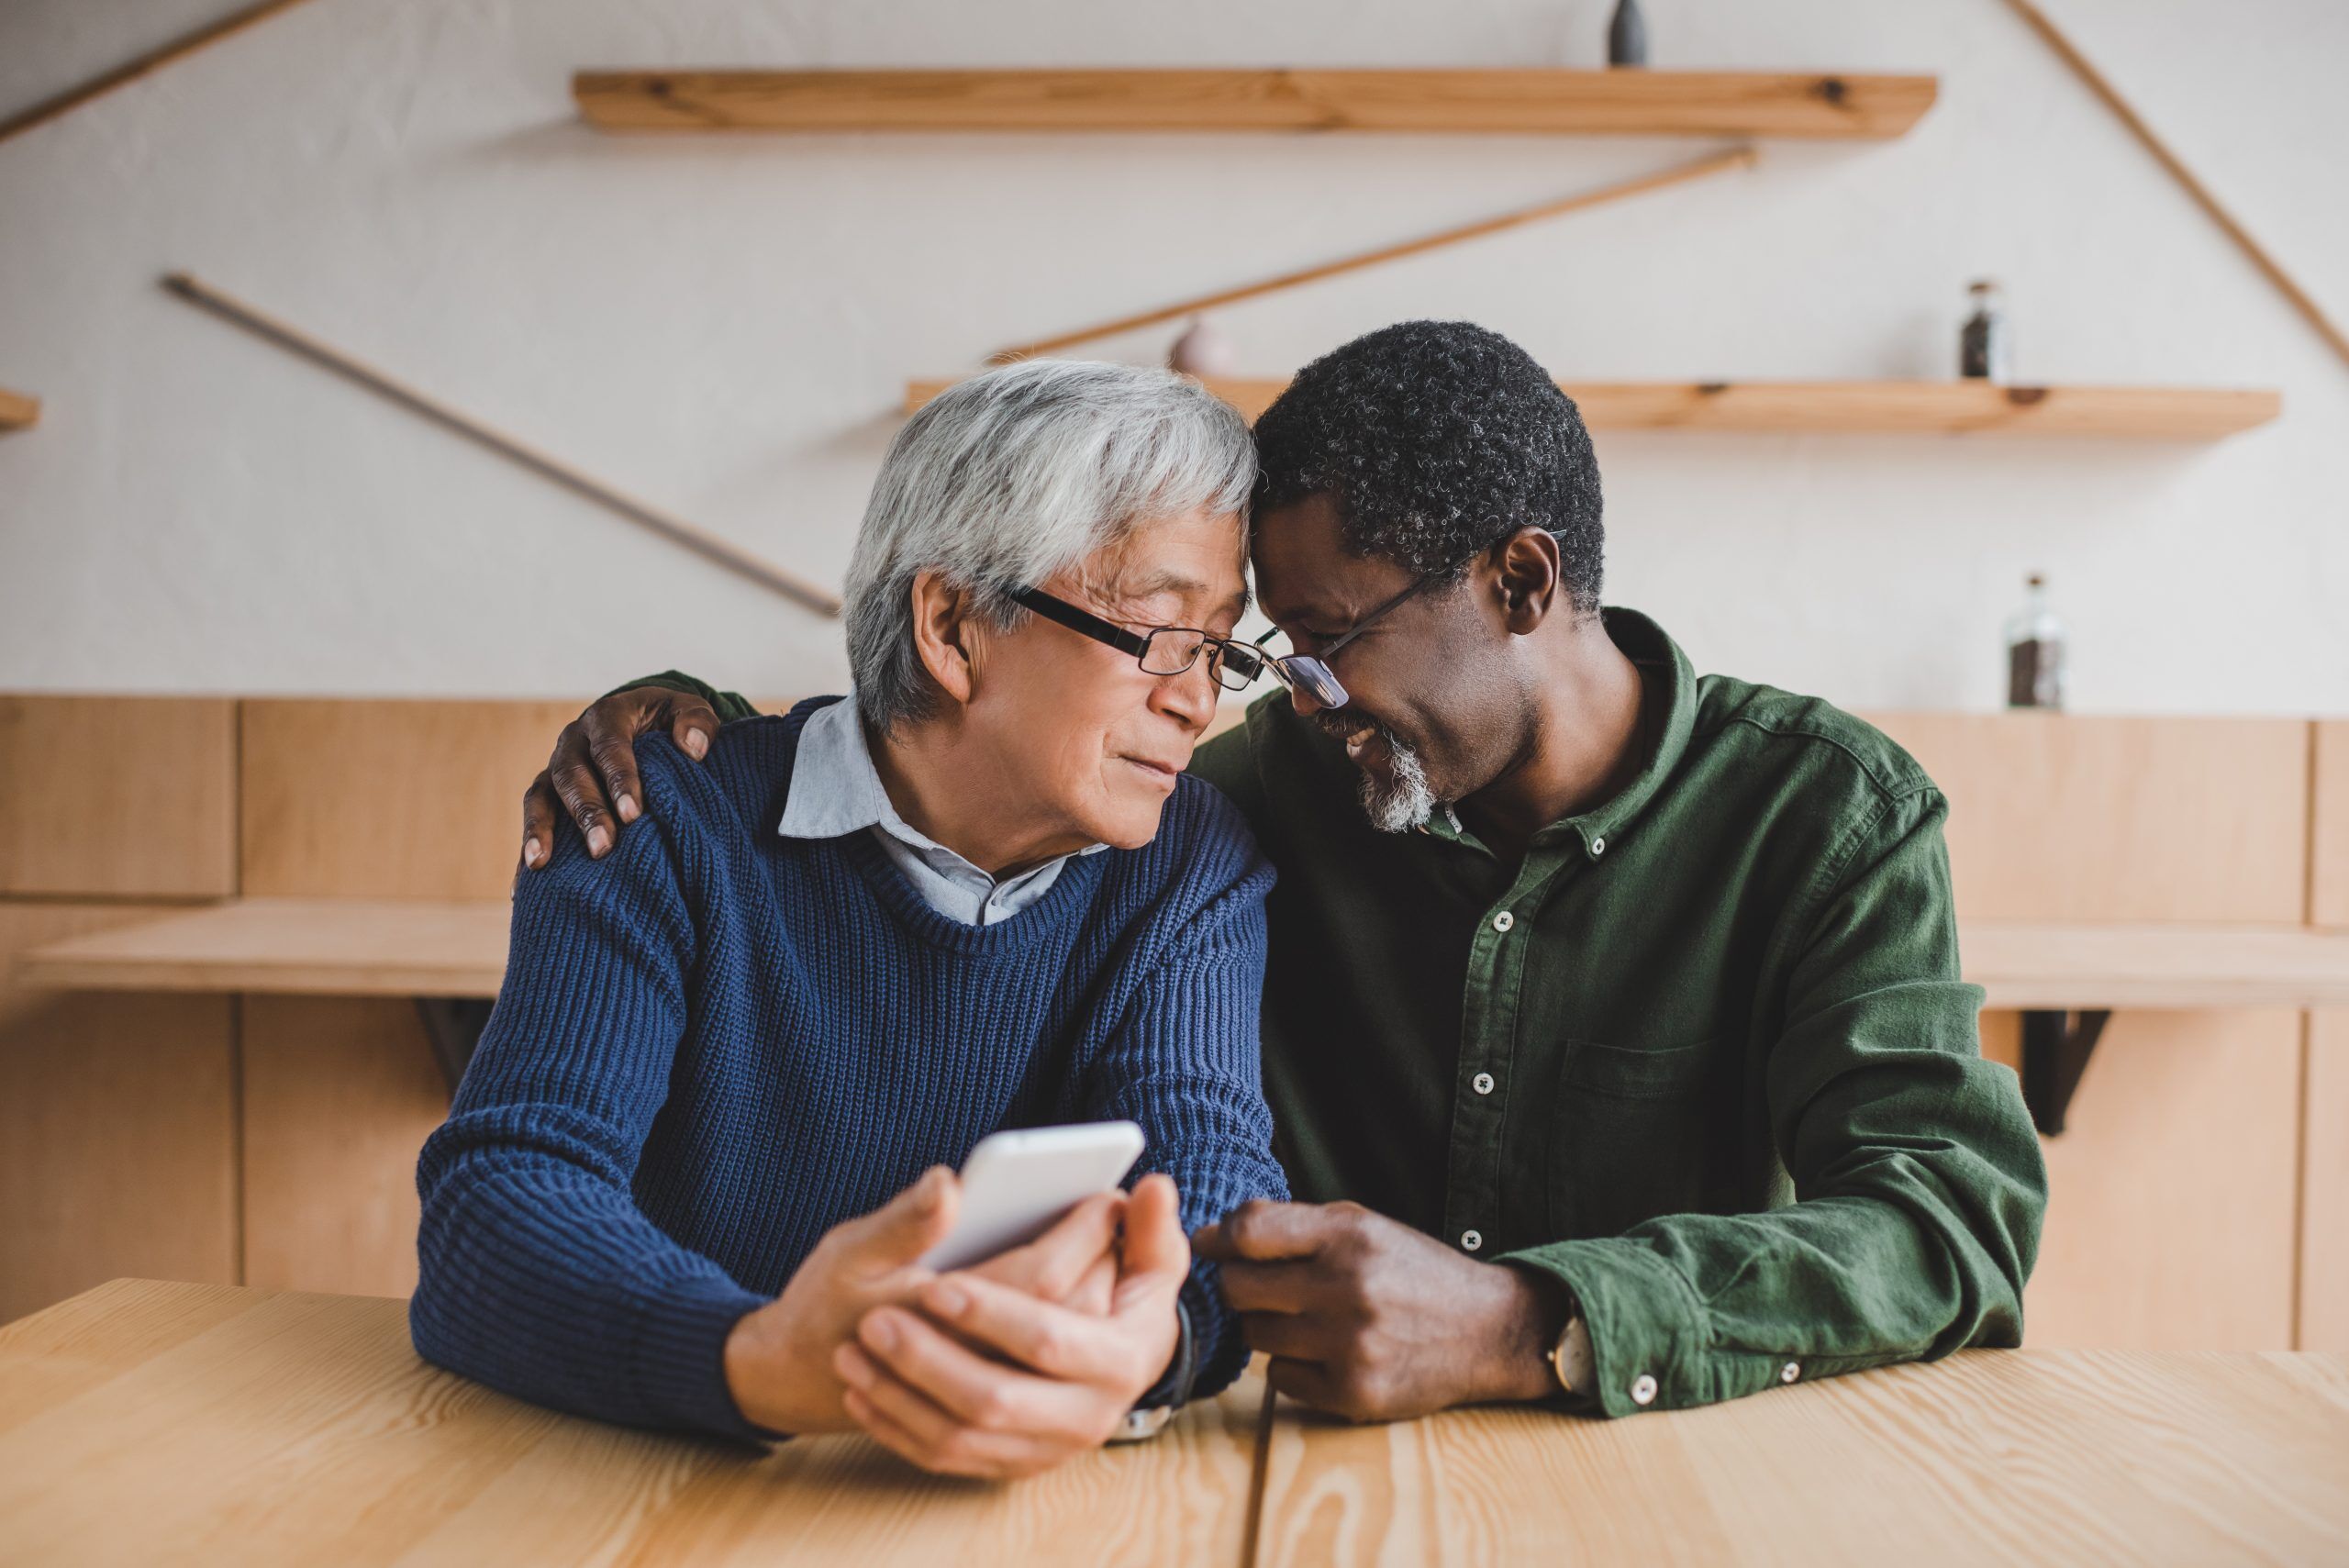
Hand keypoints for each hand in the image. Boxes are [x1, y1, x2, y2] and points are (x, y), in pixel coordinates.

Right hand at [519, 686, 720, 870]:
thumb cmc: (670, 722)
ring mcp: (556, 766)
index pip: (610, 747)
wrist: (642, 722)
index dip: (620, 779)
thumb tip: (694, 749)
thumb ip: (698, 722)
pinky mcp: (548, 791)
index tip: (634, 814)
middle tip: (603, 848)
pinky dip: (528, 845)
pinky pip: (533, 816)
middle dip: (587, 812)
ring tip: (541, 862)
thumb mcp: (688, 711)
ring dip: (542, 829)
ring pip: (542, 795)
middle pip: (572, 774)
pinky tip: (526, 882)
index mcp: (608, 716)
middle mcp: (574, 740)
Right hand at [723, 1169, 1124, 1436]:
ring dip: (1096, 1295)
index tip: (1106, 1192)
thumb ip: (904, 1221)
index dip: (1080, 1233)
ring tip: (1106, 1244)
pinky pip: (1054, 1374)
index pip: (1041, 1276)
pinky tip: (1079, 1289)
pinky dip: (1074, 1327)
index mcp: (942, 1320)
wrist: (800, 1377)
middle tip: (1116, 1209)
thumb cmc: (826, 1305)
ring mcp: (987, 1403)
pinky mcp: (992, 1418)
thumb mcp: (852, 1252)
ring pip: (1069, 1349)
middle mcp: (976, 1367)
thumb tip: (949, 1182)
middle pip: (1070, 1314)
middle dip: (1100, 1260)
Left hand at [832, 1173, 1189, 1478]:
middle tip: (874, 1321)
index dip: (991, 1313)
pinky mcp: (1013, 1465)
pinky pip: (945, 1458)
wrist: (1104, 1364)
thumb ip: (1145, 1228)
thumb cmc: (1117, 1291)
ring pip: (961, 1435)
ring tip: (856, 1348)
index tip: (936, 1287)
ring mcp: (1048, 1448)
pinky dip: (896, 1426)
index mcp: (1124, 1358)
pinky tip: (862, 1388)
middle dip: (927, 1360)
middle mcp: (1091, 1414)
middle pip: (995, 1398)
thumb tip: (1152, 1187)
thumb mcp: (1143, 1260)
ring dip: (899, 1393)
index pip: (1048, 1338)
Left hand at [1191, 1199, 1565, 1422]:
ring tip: (1306, 1318)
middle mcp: (1348, 1288)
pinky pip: (1279, 1378)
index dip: (1217, 1239)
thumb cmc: (1412, 1271)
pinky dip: (1293, 1365)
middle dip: (1240, 1285)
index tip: (1208, 1245)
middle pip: (1238, 1288)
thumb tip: (1213, 1233)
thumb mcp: (1363, 1226)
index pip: (1248, 1232)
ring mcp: (1351, 1345)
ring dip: (1269, 1326)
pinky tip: (1327, 1352)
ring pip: (1255, 1335)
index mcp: (1349, 1235)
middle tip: (1263, 1286)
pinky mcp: (1354, 1393)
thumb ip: (1292, 1224)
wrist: (1487, 1330)